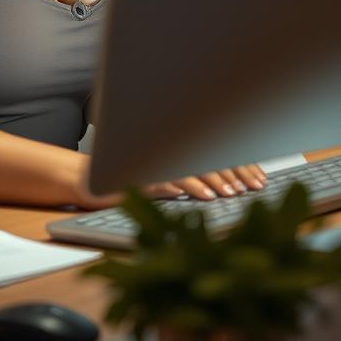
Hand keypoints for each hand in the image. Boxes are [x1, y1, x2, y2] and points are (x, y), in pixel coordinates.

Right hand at [73, 158, 265, 209]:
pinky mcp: (135, 174)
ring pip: (188, 166)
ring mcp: (149, 159)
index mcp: (172, 145)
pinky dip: (184, 186)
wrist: (83, 178)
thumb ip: (186, 173)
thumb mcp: (159, 172)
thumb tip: (222, 182)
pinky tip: (200, 195)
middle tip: (250, 188)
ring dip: (211, 180)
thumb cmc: (125, 175)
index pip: (211, 150)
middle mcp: (163, 147)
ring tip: (229, 194)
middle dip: (231, 172)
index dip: (236, 163)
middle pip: (204, 155)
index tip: (257, 179)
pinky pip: (163, 179)